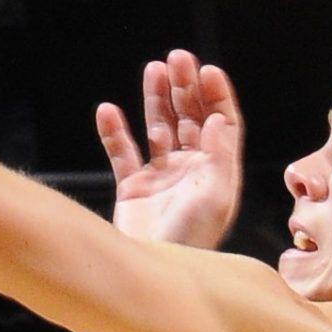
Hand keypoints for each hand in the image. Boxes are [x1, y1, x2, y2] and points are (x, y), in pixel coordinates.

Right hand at [95, 51, 242, 250]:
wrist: (152, 272)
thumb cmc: (190, 240)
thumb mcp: (214, 196)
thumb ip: (219, 154)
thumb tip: (220, 118)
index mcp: (217, 171)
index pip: (222, 123)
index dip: (216, 95)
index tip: (207, 70)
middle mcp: (191, 171)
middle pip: (191, 118)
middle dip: (185, 88)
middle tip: (178, 59)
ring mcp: (161, 178)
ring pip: (159, 128)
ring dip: (156, 99)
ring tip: (153, 69)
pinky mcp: (133, 188)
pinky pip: (122, 153)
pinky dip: (115, 132)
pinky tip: (109, 110)